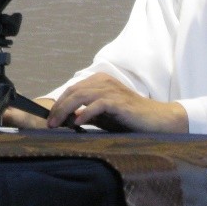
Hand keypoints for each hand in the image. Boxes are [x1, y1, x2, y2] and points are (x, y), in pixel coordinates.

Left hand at [45, 74, 188, 132]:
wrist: (156, 120)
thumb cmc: (129, 118)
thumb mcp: (104, 115)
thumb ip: (87, 113)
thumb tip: (66, 119)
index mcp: (99, 81)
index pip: (72, 89)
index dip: (59, 103)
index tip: (50, 118)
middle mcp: (104, 82)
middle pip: (73, 92)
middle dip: (58, 108)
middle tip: (50, 123)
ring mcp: (111, 90)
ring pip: (81, 96)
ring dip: (66, 110)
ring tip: (57, 124)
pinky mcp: (119, 102)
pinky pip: (97, 105)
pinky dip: (85, 113)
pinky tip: (77, 123)